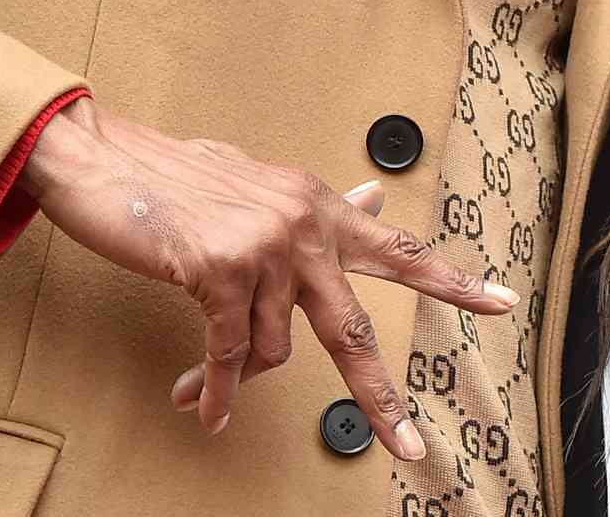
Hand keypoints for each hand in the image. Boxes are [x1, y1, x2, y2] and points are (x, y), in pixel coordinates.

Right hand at [21, 98, 516, 453]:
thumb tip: (373, 200)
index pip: (395, 248)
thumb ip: (316, 206)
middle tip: (411, 447)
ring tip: (197, 379)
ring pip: (273, 350)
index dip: (449, 280)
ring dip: (235, 373)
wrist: (108, 162)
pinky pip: (226, 355)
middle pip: (354, 328)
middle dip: (380, 395)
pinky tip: (197, 407)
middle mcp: (303, 225)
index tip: (500, 303)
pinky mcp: (220, 271)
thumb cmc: (179, 180)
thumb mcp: (260, 185)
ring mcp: (265, 248)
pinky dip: (211, 389)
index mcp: (317, 206)